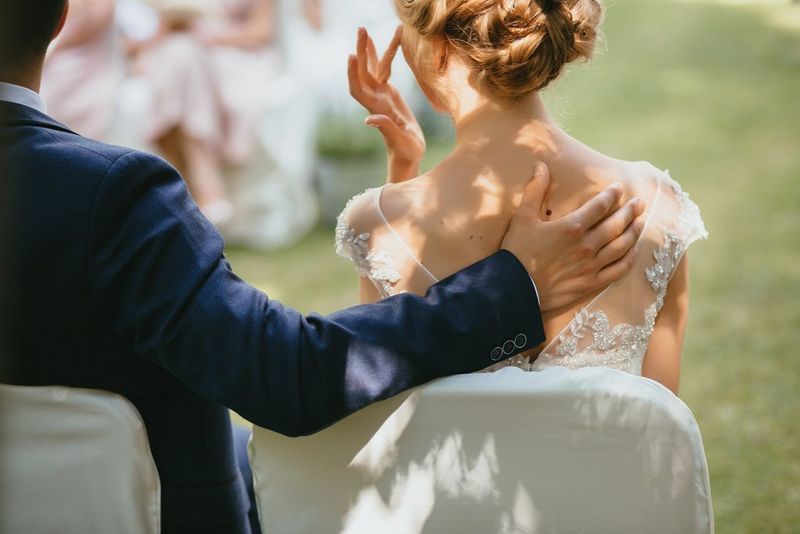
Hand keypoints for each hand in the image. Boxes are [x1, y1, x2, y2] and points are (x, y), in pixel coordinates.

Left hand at [348, 26, 424, 182]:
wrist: (407, 154)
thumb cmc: (406, 150)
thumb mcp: (400, 140)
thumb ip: (385, 128)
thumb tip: (368, 120)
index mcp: (377, 109)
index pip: (358, 89)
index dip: (353, 73)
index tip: (352, 56)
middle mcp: (375, 100)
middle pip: (362, 73)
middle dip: (360, 51)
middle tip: (361, 30)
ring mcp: (380, 96)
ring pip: (370, 70)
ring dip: (367, 51)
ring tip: (364, 31)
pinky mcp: (388, 95)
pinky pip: (380, 73)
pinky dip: (378, 58)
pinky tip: (379, 46)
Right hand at [501, 163, 645, 311]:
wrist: (513, 288)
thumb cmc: (517, 252)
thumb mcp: (522, 218)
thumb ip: (535, 190)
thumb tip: (541, 166)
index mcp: (572, 226)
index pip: (600, 206)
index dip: (612, 195)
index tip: (619, 188)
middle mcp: (587, 245)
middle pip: (616, 224)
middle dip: (630, 211)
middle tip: (640, 203)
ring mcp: (591, 266)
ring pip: (621, 246)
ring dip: (634, 232)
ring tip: (642, 222)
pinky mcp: (590, 283)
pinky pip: (617, 271)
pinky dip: (628, 259)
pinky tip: (633, 252)